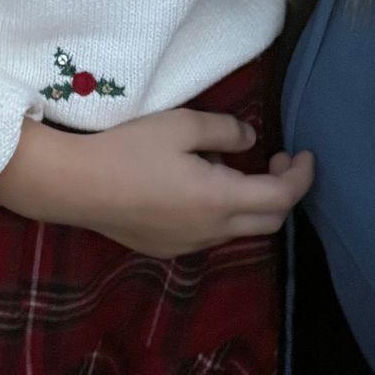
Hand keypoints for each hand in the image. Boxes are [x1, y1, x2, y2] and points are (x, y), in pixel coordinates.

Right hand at [0, 109, 313, 257]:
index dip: (302, 176)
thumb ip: (225, 131)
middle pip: (269, 222)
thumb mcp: (181, 125)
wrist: (72, 185)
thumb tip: (250, 140)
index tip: (303, 153)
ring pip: (239, 230)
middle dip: (283, 192)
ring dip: (249, 202)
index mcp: (219, 201)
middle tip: (276, 160)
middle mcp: (210, 232)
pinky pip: (210, 234)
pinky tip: (197, 186)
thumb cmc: (126, 149)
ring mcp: (186, 245)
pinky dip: (221, 212)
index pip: (282, 198)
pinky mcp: (165, 249)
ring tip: (227, 166)